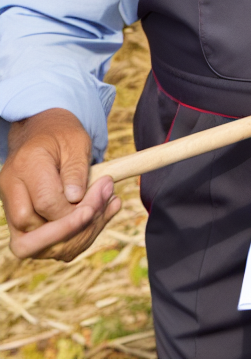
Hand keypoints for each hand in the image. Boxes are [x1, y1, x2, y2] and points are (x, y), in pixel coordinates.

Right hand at [0, 108, 120, 260]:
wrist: (42, 134)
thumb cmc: (61, 135)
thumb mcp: (76, 142)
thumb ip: (76, 170)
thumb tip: (76, 199)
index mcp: (25, 167)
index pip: (45, 203)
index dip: (75, 209)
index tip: (104, 191)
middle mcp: (11, 192)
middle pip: (29, 237)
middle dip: (71, 230)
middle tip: (102, 206)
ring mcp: (13, 211)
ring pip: (36, 248)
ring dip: (78, 236)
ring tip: (108, 207)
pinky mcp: (23, 223)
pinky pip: (46, 246)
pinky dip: (77, 238)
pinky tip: (103, 214)